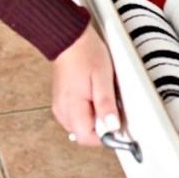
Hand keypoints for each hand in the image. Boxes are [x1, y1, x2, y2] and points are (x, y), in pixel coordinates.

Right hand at [51, 25, 118, 146]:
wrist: (70, 38)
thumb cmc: (86, 54)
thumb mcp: (103, 79)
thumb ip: (106, 105)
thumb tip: (112, 127)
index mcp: (72, 108)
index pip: (86, 139)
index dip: (105, 137)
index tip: (118, 128)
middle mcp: (62, 111)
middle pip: (84, 135)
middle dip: (101, 127)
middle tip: (112, 108)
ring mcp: (61, 106)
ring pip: (81, 126)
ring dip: (95, 119)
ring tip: (103, 98)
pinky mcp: (62, 101)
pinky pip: (77, 116)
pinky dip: (88, 112)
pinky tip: (95, 97)